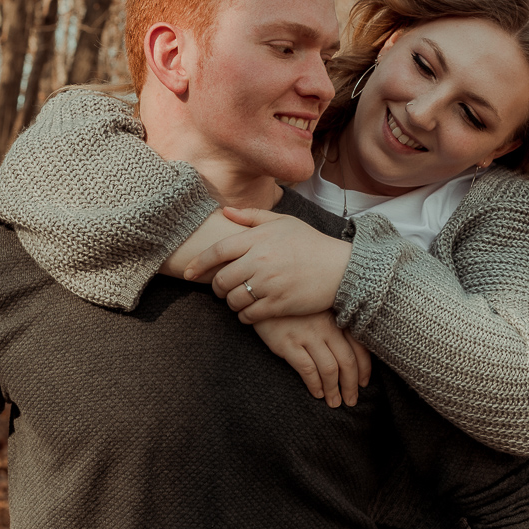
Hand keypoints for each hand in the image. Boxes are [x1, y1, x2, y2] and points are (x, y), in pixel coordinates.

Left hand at [184, 207, 353, 323]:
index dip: (198, 263)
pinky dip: (244, 316)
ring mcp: (269, 284)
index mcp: (258, 239)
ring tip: (238, 299)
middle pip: (221, 279)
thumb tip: (225, 211)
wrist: (341, 268)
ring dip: (231, 303)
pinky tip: (250, 312)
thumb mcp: (284, 222)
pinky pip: (248, 315)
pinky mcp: (279, 304)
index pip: (218, 251)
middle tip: (222, 289)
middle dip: (217, 287)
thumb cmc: (310, 243)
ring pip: (233, 300)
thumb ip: (252, 217)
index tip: (187, 272)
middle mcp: (261, 260)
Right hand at [252, 313, 370, 407]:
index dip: (364, 368)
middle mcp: (325, 327)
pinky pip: (308, 369)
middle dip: (351, 385)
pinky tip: (317, 393)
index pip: (359, 346)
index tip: (364, 383)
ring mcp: (307, 335)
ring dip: (334, 390)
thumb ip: (334, 326)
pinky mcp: (288, 343)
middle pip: (347, 361)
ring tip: (334, 402)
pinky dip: (315, 385)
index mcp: (335, 318)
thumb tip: (350, 354)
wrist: (262, 294)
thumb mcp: (317, 309)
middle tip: (351, 400)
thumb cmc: (293, 306)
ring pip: (329, 369)